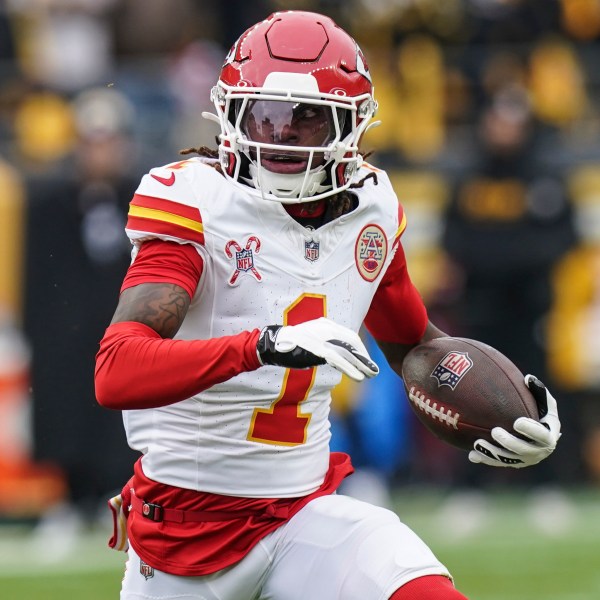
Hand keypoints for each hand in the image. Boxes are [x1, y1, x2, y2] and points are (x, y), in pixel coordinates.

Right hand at [257, 317, 378, 380]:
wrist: (274, 344)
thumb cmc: (292, 345)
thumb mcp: (312, 340)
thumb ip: (326, 345)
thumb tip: (339, 358)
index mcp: (326, 324)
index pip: (350, 336)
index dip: (361, 350)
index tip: (366, 361)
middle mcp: (326, 328)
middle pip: (352, 343)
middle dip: (365, 357)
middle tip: (373, 370)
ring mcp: (322, 338)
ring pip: (348, 352)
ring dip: (362, 364)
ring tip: (371, 374)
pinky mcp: (318, 349)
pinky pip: (339, 360)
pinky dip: (351, 369)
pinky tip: (359, 377)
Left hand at [469, 374, 560, 467]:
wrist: (535, 430)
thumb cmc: (539, 410)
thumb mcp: (543, 400)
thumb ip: (538, 390)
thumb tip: (528, 378)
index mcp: (549, 435)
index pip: (542, 436)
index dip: (531, 430)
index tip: (517, 422)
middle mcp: (539, 451)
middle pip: (524, 451)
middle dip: (509, 442)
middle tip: (495, 431)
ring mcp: (525, 459)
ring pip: (508, 460)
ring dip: (492, 453)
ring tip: (477, 442)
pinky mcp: (512, 463)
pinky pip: (497, 462)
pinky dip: (484, 459)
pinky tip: (471, 455)